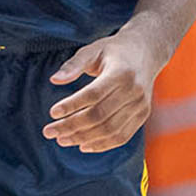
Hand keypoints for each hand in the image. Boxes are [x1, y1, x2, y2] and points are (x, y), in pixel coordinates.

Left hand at [43, 25, 166, 152]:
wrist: (146, 52)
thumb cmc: (113, 51)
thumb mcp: (93, 50)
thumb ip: (73, 65)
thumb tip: (54, 80)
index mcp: (121, 73)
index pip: (93, 94)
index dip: (72, 105)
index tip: (52, 112)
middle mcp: (134, 91)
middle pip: (99, 116)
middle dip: (71, 126)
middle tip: (49, 131)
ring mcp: (141, 106)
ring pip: (109, 130)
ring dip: (83, 138)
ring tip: (62, 139)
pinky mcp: (142, 116)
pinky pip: (121, 137)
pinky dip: (101, 145)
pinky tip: (83, 145)